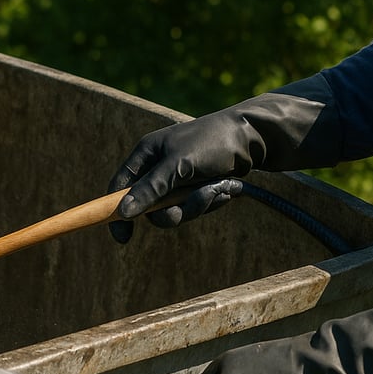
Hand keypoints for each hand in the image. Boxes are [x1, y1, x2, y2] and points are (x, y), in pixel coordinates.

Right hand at [108, 79, 338, 243]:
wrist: (255, 136)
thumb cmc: (213, 142)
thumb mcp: (178, 165)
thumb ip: (150, 189)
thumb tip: (123, 212)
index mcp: (146, 155)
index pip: (120, 187)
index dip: (117, 211)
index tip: (123, 237)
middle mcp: (159, 167)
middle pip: (150, 207)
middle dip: (173, 210)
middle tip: (192, 204)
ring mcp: (179, 179)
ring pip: (176, 211)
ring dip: (198, 205)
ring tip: (219, 188)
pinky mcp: (198, 186)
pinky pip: (195, 208)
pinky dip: (211, 201)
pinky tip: (228, 187)